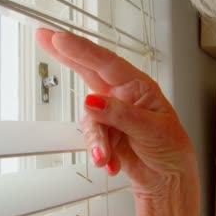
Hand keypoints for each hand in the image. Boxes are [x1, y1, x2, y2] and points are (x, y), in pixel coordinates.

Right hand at [35, 29, 197, 195]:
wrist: (169, 178)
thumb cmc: (171, 147)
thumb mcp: (152, 129)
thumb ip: (120, 114)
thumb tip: (92, 101)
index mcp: (138, 86)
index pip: (107, 63)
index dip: (82, 50)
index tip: (61, 39)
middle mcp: (122, 95)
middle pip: (88, 70)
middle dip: (66, 55)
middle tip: (44, 37)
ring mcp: (110, 114)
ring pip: (89, 118)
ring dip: (96, 139)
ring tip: (105, 156)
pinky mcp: (103, 133)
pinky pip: (91, 138)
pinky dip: (99, 152)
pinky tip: (111, 162)